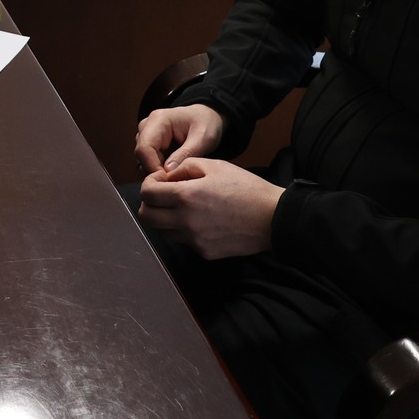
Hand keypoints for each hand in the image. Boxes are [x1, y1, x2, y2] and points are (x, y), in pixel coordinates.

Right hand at [134, 102, 225, 174]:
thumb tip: (167, 171)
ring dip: (157, 173)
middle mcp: (147, 127)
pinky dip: (159, 171)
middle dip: (156, 172)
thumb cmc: (205, 123)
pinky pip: (148, 163)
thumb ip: (186, 153)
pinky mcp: (148, 145)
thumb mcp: (203, 138)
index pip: (145, 148)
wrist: (205, 117)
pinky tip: (174, 174)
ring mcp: (145, 136)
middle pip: (141, 156)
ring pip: (142, 162)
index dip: (153, 168)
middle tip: (175, 183)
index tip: (168, 181)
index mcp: (158, 120)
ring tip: (177, 177)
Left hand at [136, 159, 283, 258]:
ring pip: (162, 231)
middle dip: (150, 204)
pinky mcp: (203, 252)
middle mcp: (185, 221)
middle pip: (147, 217)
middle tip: (163, 195)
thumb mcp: (215, 166)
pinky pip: (183, 241)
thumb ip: (185, 166)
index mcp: (186, 196)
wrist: (272, 218)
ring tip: (184, 207)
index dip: (149, 184)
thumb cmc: (246, 188)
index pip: (147, 194)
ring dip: (165, 218)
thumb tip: (167, 176)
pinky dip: (184, 230)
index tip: (160, 181)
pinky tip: (202, 219)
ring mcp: (194, 240)